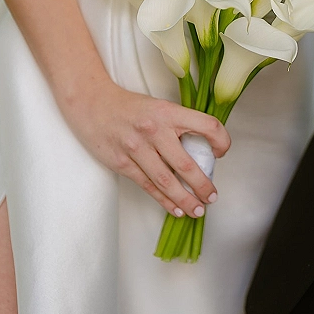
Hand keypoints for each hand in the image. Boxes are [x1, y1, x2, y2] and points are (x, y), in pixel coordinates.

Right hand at [62, 79, 230, 217]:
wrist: (92, 103)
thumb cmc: (130, 106)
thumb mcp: (160, 106)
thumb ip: (179, 125)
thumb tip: (201, 150)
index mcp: (169, 112)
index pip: (207, 126)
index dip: (221, 140)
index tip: (221, 152)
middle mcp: (155, 130)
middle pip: (186, 164)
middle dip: (203, 185)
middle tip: (212, 196)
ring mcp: (137, 148)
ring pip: (167, 181)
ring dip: (185, 199)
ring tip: (198, 210)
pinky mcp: (122, 163)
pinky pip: (148, 186)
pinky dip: (164, 200)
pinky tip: (176, 209)